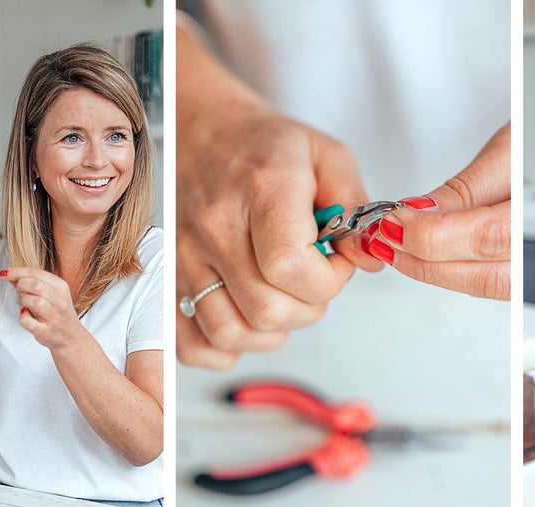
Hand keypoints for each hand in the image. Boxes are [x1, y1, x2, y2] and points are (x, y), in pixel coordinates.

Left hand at [2, 268, 83, 350]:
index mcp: (61, 287)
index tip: (4, 272)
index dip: (17, 271)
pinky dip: (23, 317)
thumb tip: (12, 275)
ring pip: (34, 301)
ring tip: (27, 304)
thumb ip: (33, 283)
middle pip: (35, 285)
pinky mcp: (46, 331)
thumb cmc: (58, 313)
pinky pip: (27, 321)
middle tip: (20, 290)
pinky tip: (27, 316)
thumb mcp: (52, 293)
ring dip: (24, 301)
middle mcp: (60, 301)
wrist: (70, 337)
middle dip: (21, 285)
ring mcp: (54, 317)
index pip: (37, 273)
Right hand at [176, 29, 379, 368]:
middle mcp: (215, 226)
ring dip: (271, 330)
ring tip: (282, 296)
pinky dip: (224, 347)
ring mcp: (185, 257)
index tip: (334, 262)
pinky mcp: (169, 279)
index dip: (328, 281)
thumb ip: (355, 209)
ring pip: (232, 334)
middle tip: (313, 279)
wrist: (202, 132)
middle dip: (308, 307)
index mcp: (262, 190)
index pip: (291, 268)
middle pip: (267, 310)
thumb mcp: (327, 156)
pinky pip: (192, 344)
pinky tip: (246, 317)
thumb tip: (366, 259)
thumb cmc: (265, 147)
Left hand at [364, 123, 510, 298]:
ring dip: (432, 270)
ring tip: (394, 248)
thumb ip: (461, 194)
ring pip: (484, 285)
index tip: (394, 222)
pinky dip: (449, 270)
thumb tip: (416, 216)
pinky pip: (487, 280)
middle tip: (385, 238)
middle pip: (486, 275)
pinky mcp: (525, 269)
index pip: (488, 237)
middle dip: (425, 261)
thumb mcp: (504, 154)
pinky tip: (421, 257)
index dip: (433, 236)